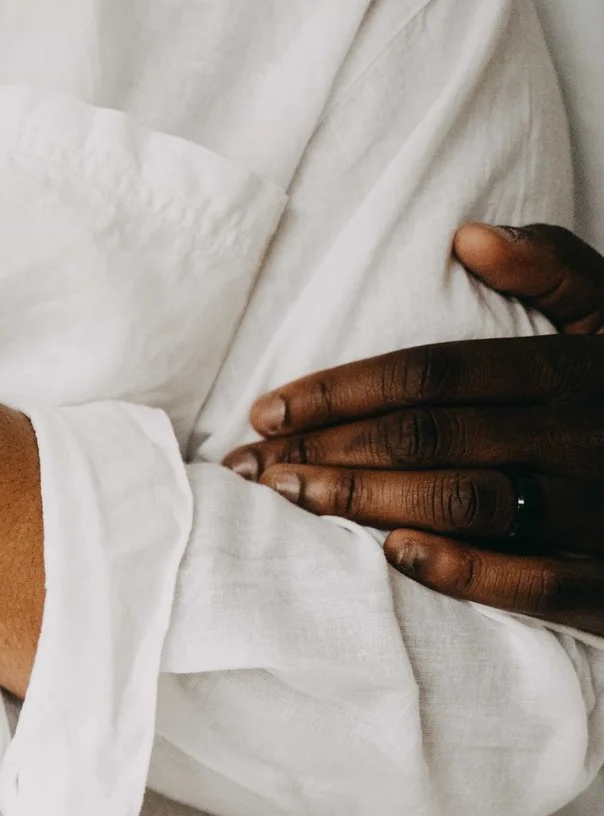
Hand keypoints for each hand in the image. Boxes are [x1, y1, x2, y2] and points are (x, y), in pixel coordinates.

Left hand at [222, 223, 603, 633]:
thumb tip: (469, 234)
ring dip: (365, 503)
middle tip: (247, 467)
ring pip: (465, 500)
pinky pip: (536, 581)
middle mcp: (584, 433)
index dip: (342, 392)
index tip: (266, 411)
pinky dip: (462, 568)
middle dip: (328, 450)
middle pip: (430, 438)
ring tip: (287, 502)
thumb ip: (557, 270)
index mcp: (575, 370)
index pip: (434, 374)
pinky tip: (392, 556)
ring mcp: (601, 508)